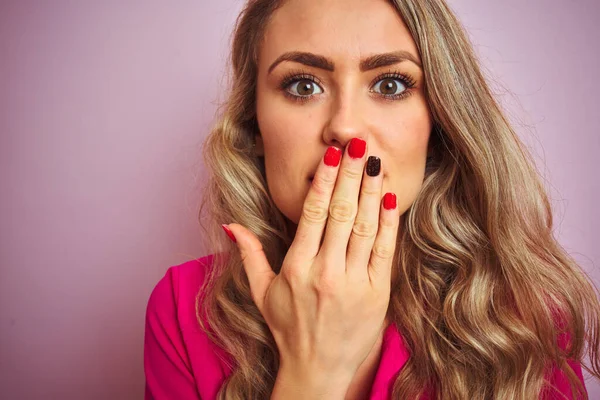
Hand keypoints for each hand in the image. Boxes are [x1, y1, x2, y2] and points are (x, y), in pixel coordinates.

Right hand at [225, 137, 399, 389]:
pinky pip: (385, 251)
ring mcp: (354, 283)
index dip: (325, 181)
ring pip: (365, 226)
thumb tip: (231, 225)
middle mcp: (326, 272)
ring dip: (372, 191)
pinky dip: (388, 223)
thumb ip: (249, 255)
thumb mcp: (262, 292)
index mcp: (297, 267)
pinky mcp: (377, 293)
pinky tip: (390, 199)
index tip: (333, 155)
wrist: (318, 370)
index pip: (314, 213)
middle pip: (342, 212)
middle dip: (352, 174)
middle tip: (360, 144)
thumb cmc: (288, 329)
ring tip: (376, 163)